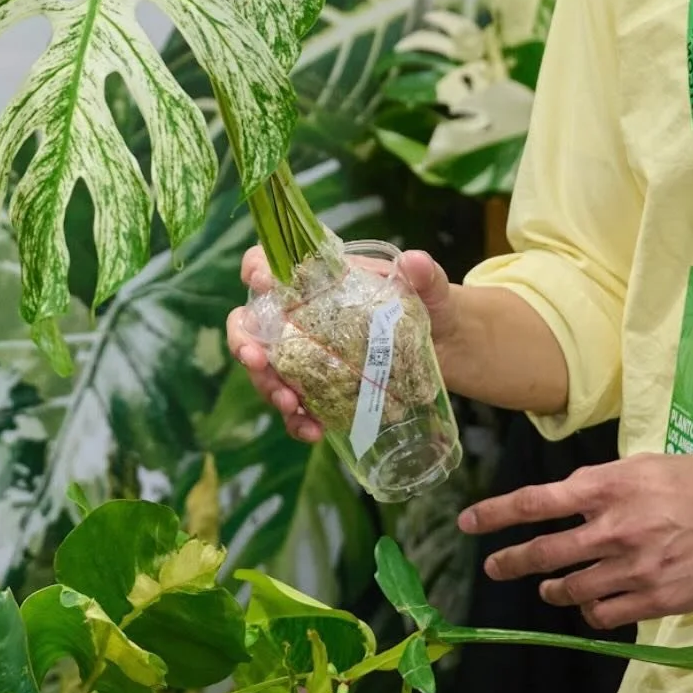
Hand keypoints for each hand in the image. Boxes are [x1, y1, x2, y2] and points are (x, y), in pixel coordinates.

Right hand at [225, 245, 457, 446]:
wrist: (447, 349)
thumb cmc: (430, 306)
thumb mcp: (430, 287)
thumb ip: (424, 274)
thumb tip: (415, 261)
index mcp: (321, 280)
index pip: (271, 264)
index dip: (256, 270)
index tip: (263, 285)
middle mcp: (303, 315)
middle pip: (253, 322)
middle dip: (244, 341)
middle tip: (256, 360)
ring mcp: (307, 355)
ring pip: (267, 368)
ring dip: (268, 387)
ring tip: (290, 405)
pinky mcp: (319, 388)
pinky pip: (295, 405)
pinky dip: (297, 420)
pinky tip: (313, 430)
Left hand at [458, 452, 692, 628]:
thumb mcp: (649, 466)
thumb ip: (605, 484)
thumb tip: (570, 498)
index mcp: (610, 487)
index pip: (537, 502)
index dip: (496, 514)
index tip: (468, 522)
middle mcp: (615, 529)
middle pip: (544, 553)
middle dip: (510, 561)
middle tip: (493, 567)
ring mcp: (634, 568)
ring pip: (571, 589)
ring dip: (552, 589)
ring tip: (548, 588)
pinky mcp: (656, 599)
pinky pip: (605, 614)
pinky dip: (591, 610)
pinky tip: (592, 602)